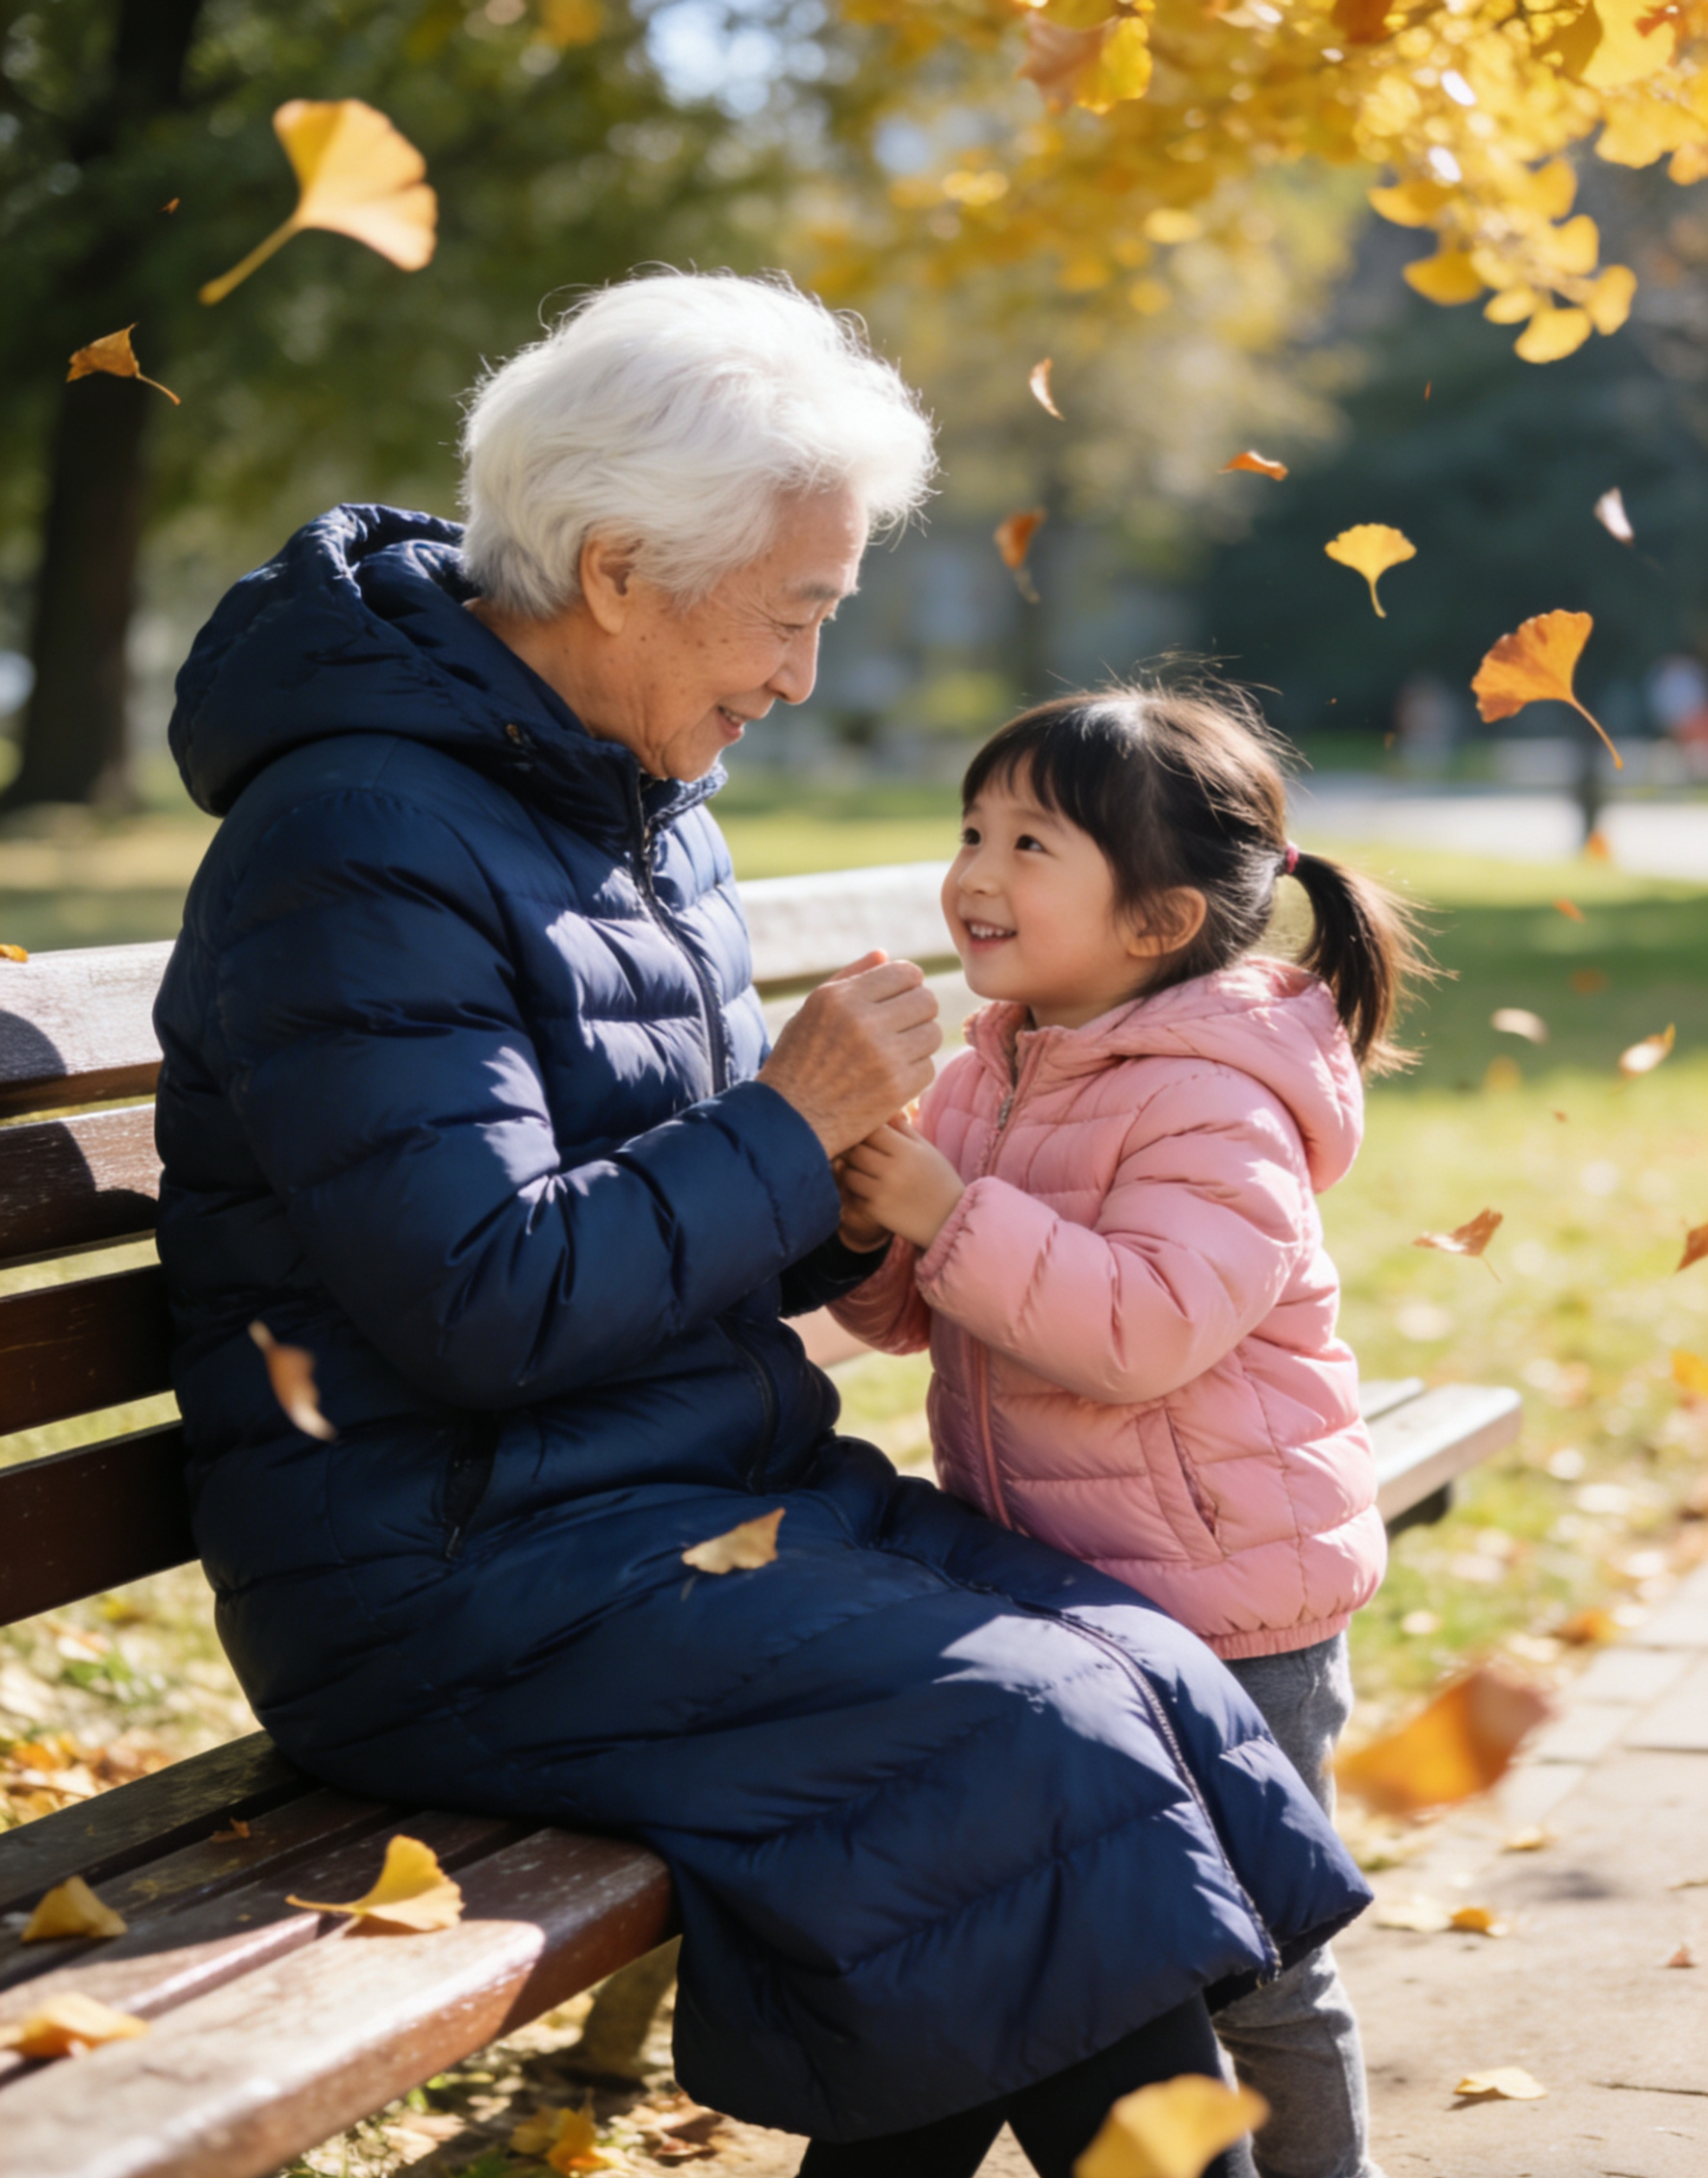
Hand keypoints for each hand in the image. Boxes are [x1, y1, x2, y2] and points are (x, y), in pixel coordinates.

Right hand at [758, 952, 940, 1160]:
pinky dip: (914, 1073)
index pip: (906, 972)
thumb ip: (850, 978)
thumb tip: (885, 955)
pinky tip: (891, 1078)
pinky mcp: (896, 1088)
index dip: (908, 985)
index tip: (898, 1000)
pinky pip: (928, 1067)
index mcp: (841, 997)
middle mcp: (863, 1021)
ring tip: (894, 1053)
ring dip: (918, 1042)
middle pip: (926, 1000)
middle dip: (917, 1012)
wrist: (789, 1121)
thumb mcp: (811, 1010)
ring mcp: (883, 1056)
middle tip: (900, 1028)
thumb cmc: (798, 1061)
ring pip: (932, 1033)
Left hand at [839, 1117, 964, 1251]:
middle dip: (851, 1148)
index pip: (871, 1130)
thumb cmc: (939, 1181)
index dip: (863, 1128)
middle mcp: (892, 1170)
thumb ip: (904, 1129)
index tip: (862, 1131)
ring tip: (860, 1171)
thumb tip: (885, 1109)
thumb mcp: (927, 1150)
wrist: (950, 1221)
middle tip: (853, 1150)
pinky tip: (866, 1190)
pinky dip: (855, 1191)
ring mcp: (882, 1192)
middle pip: (854, 1150)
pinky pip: (852, 1195)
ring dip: (851, 1171)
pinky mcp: (875, 1211)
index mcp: (907, 1150)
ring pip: (848, 1173)